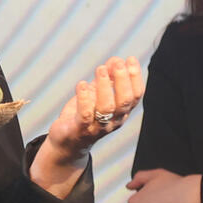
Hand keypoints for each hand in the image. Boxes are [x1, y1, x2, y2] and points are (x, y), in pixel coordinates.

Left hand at [30, 56, 143, 195]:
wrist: (67, 142)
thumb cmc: (84, 115)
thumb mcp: (96, 94)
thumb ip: (107, 78)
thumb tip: (116, 60)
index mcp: (121, 112)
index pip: (135, 96)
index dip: (135, 77)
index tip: (130, 59)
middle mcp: (113, 121)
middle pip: (124, 101)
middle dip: (122, 80)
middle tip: (117, 62)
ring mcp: (97, 128)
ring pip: (107, 108)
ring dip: (104, 86)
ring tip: (100, 69)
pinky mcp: (80, 130)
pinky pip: (85, 115)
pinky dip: (84, 98)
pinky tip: (81, 84)